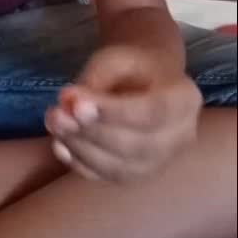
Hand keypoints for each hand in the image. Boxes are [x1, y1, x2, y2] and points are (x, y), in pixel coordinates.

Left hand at [45, 45, 201, 182]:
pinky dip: (79, 164)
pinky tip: (60, 143)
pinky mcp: (136, 175)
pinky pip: (107, 177)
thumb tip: (67, 103)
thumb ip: (94, 80)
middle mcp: (180, 138)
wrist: (143, 81)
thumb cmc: (130, 67)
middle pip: (136, 146)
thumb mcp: (114, 59)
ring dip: (81, 148)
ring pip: (120, 168)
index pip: (151, 114)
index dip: (112, 113)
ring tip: (54, 122)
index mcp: (184, 100)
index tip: (76, 104)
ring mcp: (160, 162)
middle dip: (91, 132)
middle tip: (56, 114)